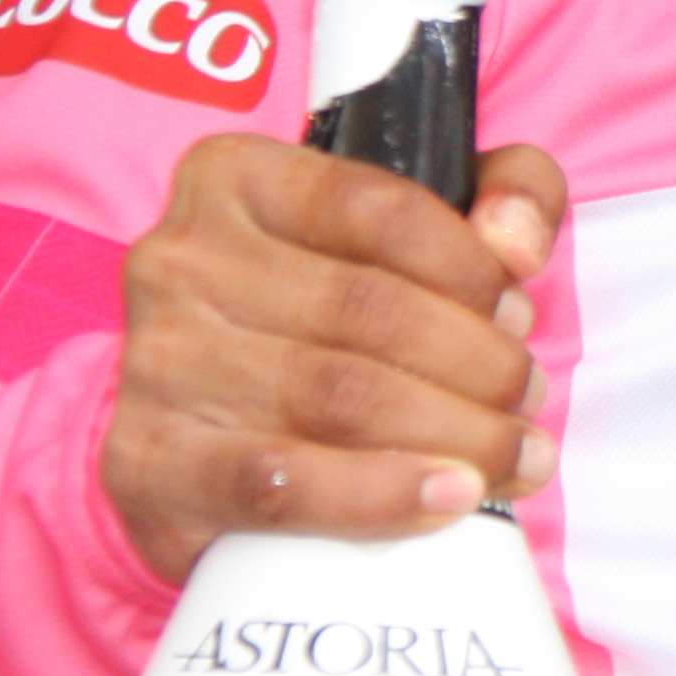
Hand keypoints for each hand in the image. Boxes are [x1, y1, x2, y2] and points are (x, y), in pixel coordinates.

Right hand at [100, 133, 568, 582]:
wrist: (206, 437)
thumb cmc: (328, 316)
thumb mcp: (420, 226)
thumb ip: (502, 195)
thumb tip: (518, 243)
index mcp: (236, 177)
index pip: (382, 209)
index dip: (473, 269)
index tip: (516, 313)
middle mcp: (180, 258)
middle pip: (369, 311)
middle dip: (478, 363)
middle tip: (526, 399)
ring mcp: (156, 362)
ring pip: (336, 397)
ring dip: (454, 432)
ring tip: (512, 455)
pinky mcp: (150, 463)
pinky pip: (278, 483)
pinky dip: (377, 495)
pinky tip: (445, 498)